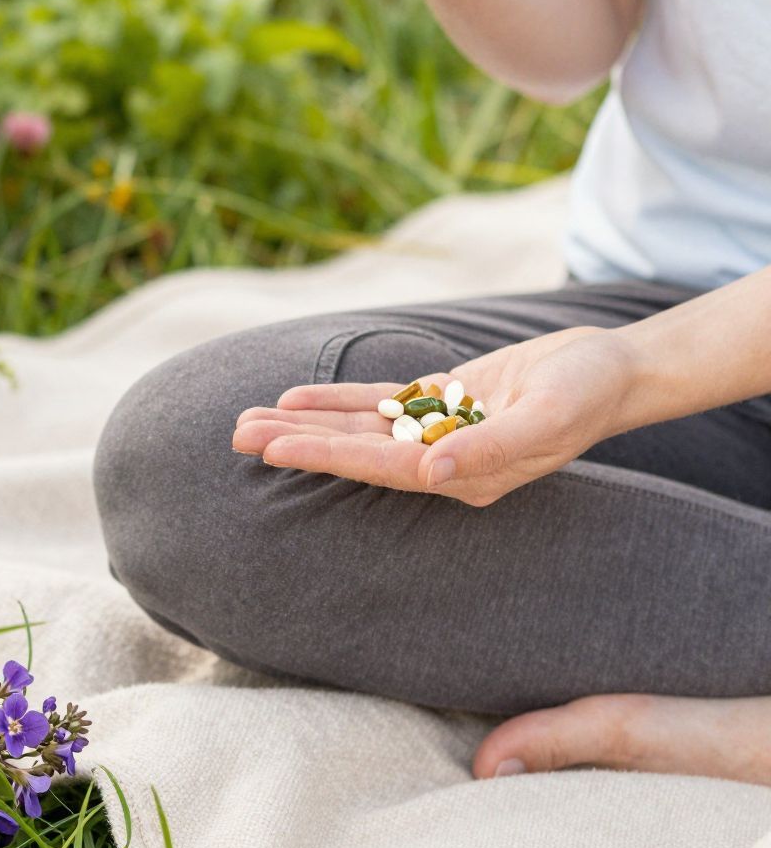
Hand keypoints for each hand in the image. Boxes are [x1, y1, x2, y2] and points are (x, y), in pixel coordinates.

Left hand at [232, 326, 636, 507]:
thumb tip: (429, 471)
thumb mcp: (545, 420)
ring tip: (247, 422)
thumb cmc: (585, 396)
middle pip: (356, 452)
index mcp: (463, 476)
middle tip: (234, 436)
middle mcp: (442, 462)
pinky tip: (296, 399)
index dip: (327, 456)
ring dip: (306, 424)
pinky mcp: (442, 403)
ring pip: (359, 428)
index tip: (276, 449)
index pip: (381, 468)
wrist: (612, 371)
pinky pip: (379, 404)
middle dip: (298, 443)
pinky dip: (338, 402)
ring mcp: (438, 433)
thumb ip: (489, 448)